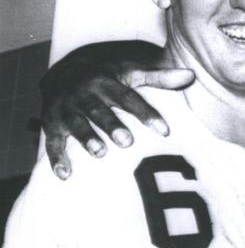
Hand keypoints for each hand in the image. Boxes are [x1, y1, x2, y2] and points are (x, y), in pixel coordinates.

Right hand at [39, 41, 192, 178]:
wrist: (62, 72)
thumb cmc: (107, 76)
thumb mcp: (131, 72)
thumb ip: (159, 77)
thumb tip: (190, 75)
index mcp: (106, 82)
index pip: (129, 98)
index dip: (147, 114)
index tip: (165, 131)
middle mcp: (84, 94)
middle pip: (99, 110)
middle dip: (112, 125)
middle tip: (128, 142)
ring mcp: (66, 109)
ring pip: (76, 124)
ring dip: (86, 138)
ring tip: (100, 153)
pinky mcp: (52, 123)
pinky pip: (52, 141)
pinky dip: (57, 158)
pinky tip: (66, 175)